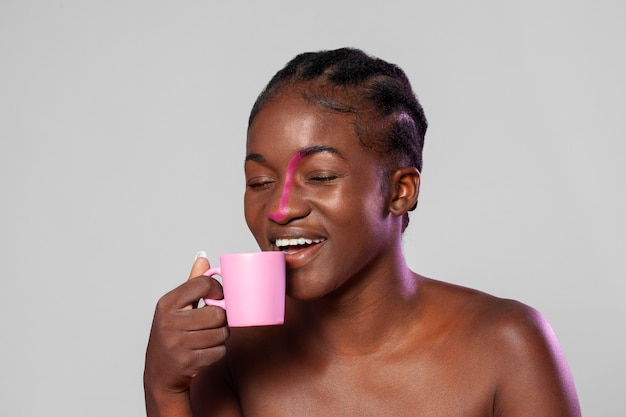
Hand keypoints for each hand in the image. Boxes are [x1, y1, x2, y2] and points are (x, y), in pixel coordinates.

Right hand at [144, 254, 229, 414]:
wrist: (159, 374)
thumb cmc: (172, 334)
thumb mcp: (176, 307)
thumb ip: (192, 283)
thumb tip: (203, 257)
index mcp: (167, 303)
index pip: (202, 284)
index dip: (218, 290)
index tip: (218, 297)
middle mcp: (169, 322)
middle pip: (217, 313)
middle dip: (222, 319)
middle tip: (215, 322)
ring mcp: (177, 343)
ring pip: (221, 333)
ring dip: (221, 336)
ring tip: (209, 337)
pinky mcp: (187, 362)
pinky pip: (219, 351)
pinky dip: (218, 352)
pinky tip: (206, 351)